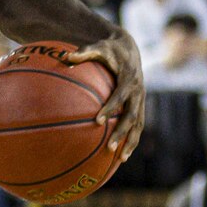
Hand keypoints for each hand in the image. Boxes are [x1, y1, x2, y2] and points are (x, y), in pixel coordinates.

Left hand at [66, 30, 144, 157]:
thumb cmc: (110, 49)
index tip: (97, 121)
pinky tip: (122, 155)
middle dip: (122, 132)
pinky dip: (132, 139)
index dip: (110, 108)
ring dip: (131, 142)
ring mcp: (140, 100)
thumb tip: (65, 56)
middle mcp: (138, 91)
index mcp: (129, 78)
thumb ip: (84, 52)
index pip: (120, 96)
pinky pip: (137, 125)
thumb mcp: (99, 47)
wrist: (129, 48)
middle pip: (132, 116)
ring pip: (138, 125)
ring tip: (121, 159)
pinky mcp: (140, 105)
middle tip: (109, 147)